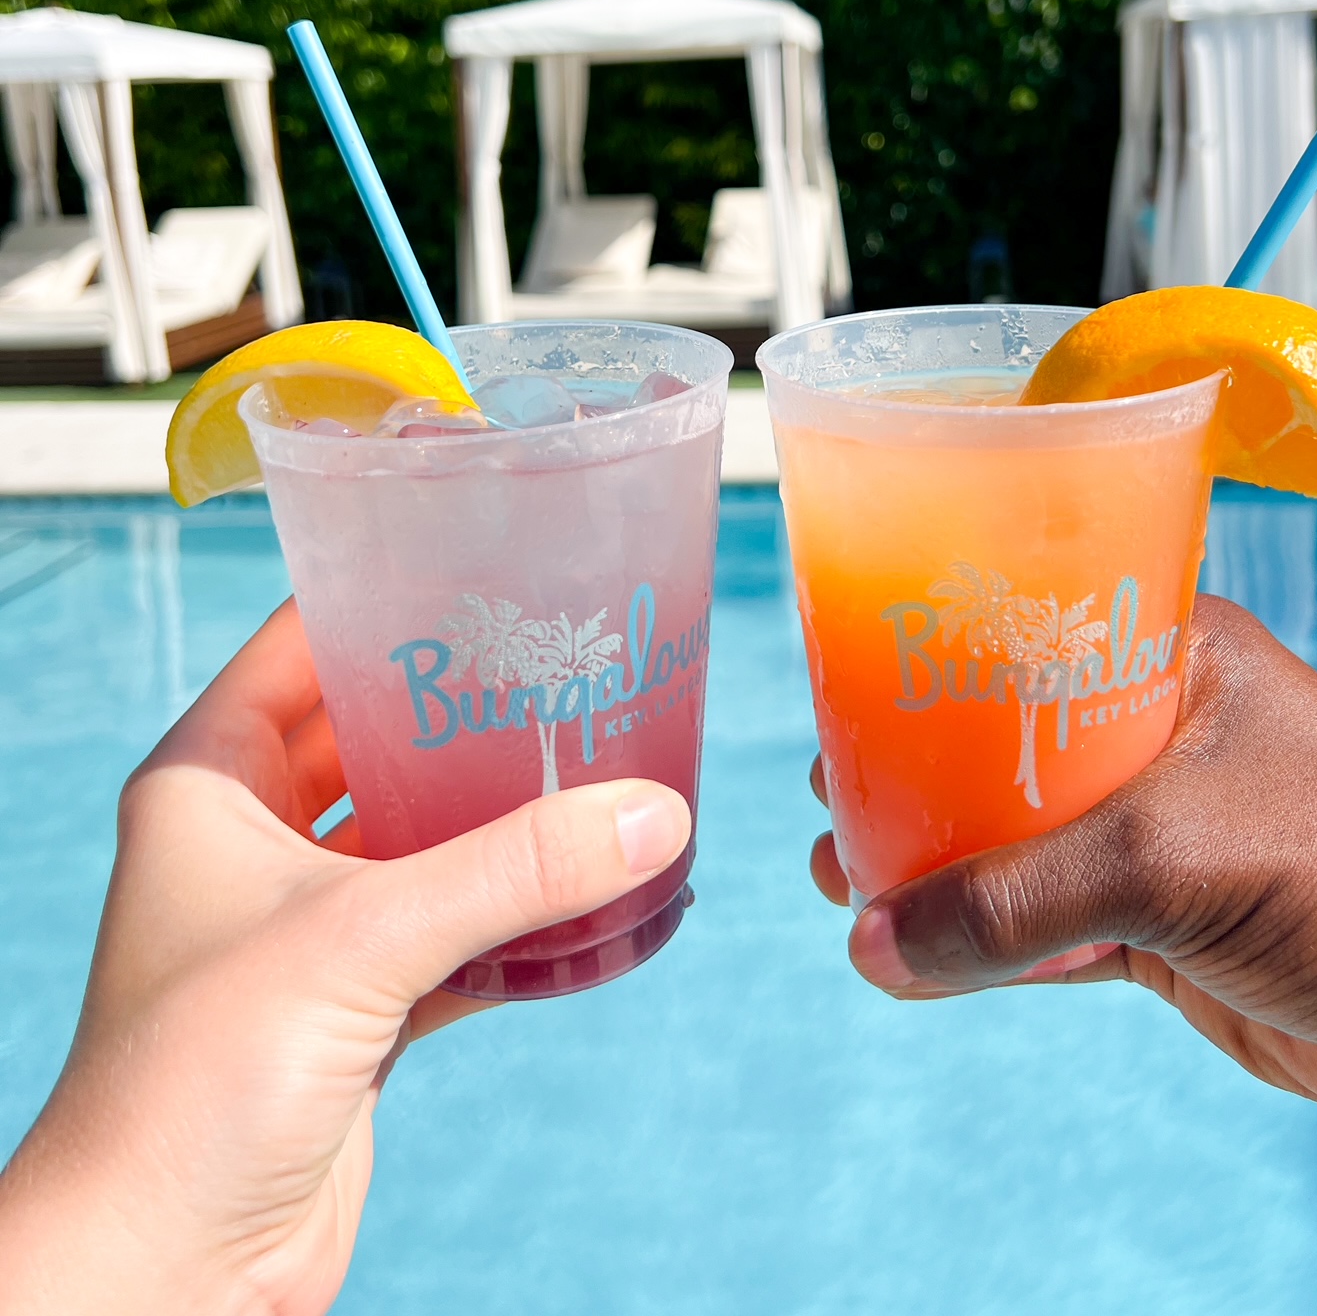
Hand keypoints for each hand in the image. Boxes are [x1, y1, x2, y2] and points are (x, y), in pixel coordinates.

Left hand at [0, 598, 689, 1315]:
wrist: (163, 1273)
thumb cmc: (192, 1087)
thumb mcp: (360, 942)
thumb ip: (513, 871)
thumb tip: (653, 815)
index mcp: (210, 781)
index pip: (305, 645)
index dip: (392, 602)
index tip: (496, 571)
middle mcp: (251, 839)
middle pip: (379, 736)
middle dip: (472, 711)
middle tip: (575, 668)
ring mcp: (305, 925)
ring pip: (423, 836)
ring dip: (504, 818)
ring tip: (604, 767)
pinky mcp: (353, 1006)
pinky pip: (454, 931)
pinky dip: (519, 919)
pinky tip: (596, 897)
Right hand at [812, 594, 1316, 1132]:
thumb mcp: (1173, 857)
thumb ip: (1021, 899)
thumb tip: (876, 938)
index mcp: (1169, 657)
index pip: (1026, 629)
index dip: (931, 657)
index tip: (846, 686)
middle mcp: (1160, 734)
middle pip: (1008, 744)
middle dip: (918, 775)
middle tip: (835, 799)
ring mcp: (1166, 835)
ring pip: (1025, 844)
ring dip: (944, 868)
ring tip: (850, 881)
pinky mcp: (1174, 928)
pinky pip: (1057, 928)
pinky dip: (995, 944)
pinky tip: (926, 959)